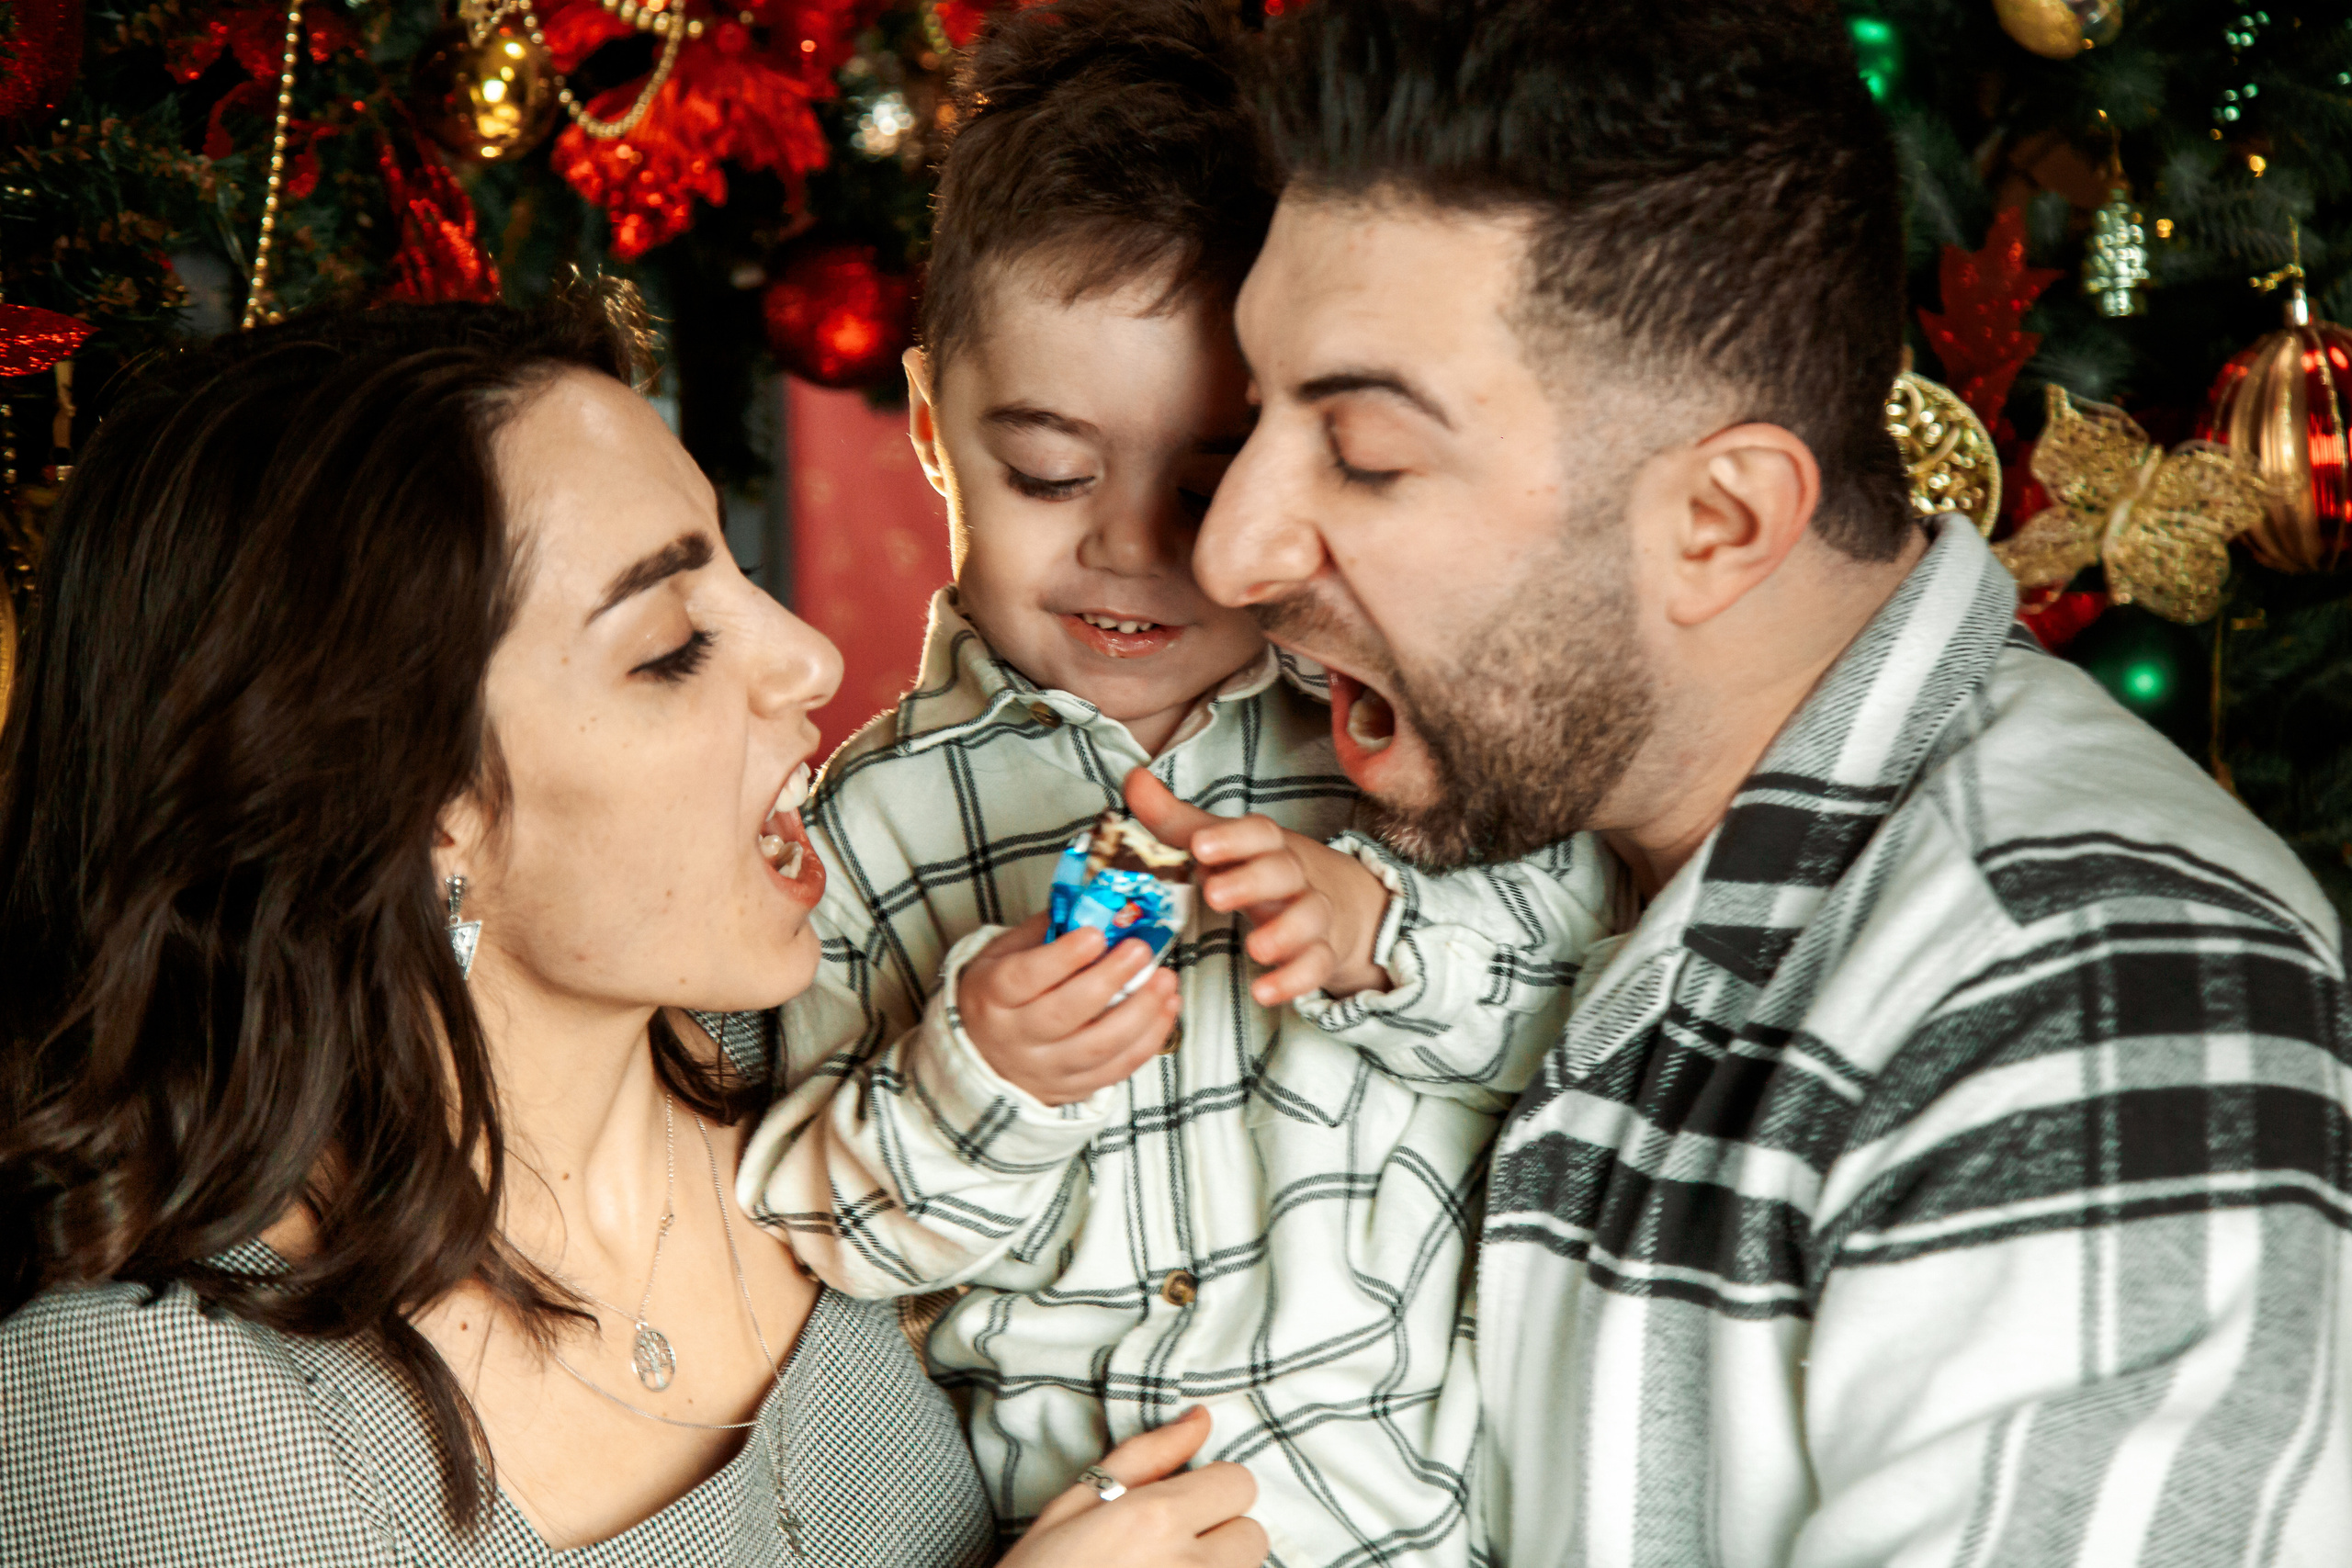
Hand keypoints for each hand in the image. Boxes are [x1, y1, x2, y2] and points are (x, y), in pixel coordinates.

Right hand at [958, 912, 1178, 1105]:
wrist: (984, 1057)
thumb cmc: (1000, 996)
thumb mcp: (1004, 955)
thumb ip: (1045, 931)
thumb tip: (1095, 907)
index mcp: (992, 997)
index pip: (1024, 978)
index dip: (1062, 957)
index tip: (1096, 935)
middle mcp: (1015, 1038)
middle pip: (1065, 1013)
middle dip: (1110, 979)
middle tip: (1140, 950)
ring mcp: (1045, 1069)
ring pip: (1097, 1046)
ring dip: (1140, 1012)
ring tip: (1164, 980)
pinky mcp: (1073, 1088)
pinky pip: (1117, 1069)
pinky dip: (1148, 1039)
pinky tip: (1166, 1008)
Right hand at [1000, 1406, 1267, 1567]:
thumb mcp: (1071, 1507)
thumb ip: (1144, 1458)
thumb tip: (1201, 1419)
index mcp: (1155, 1520)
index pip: (1239, 1483)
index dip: (1210, 1489)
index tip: (1177, 1506)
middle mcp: (1189, 1567)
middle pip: (1252, 1534)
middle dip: (1219, 1535)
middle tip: (1167, 1549)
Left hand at [1125, 770, 1390, 1005]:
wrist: (1338, 903)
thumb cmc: (1260, 870)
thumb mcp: (1220, 846)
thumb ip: (1174, 820)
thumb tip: (1133, 779)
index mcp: (1267, 847)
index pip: (1259, 833)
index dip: (1232, 838)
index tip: (1200, 846)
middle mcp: (1294, 876)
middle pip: (1283, 871)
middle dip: (1251, 881)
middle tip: (1214, 895)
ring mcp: (1311, 915)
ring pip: (1309, 916)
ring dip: (1285, 933)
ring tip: (1256, 949)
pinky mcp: (1321, 952)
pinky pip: (1316, 965)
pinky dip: (1295, 980)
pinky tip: (1265, 992)